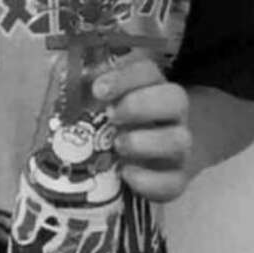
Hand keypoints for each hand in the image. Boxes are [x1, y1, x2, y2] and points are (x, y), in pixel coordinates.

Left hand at [92, 57, 194, 202]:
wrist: (133, 163)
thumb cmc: (111, 122)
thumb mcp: (99, 100)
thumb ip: (88, 84)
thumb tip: (73, 75)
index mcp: (153, 86)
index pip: (148, 70)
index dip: (125, 77)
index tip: (98, 89)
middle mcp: (172, 114)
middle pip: (176, 99)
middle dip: (140, 105)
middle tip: (111, 115)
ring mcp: (177, 148)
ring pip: (180, 140)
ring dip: (147, 142)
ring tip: (118, 145)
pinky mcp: (176, 180)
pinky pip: (174, 181)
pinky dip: (149, 180)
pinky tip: (125, 173)